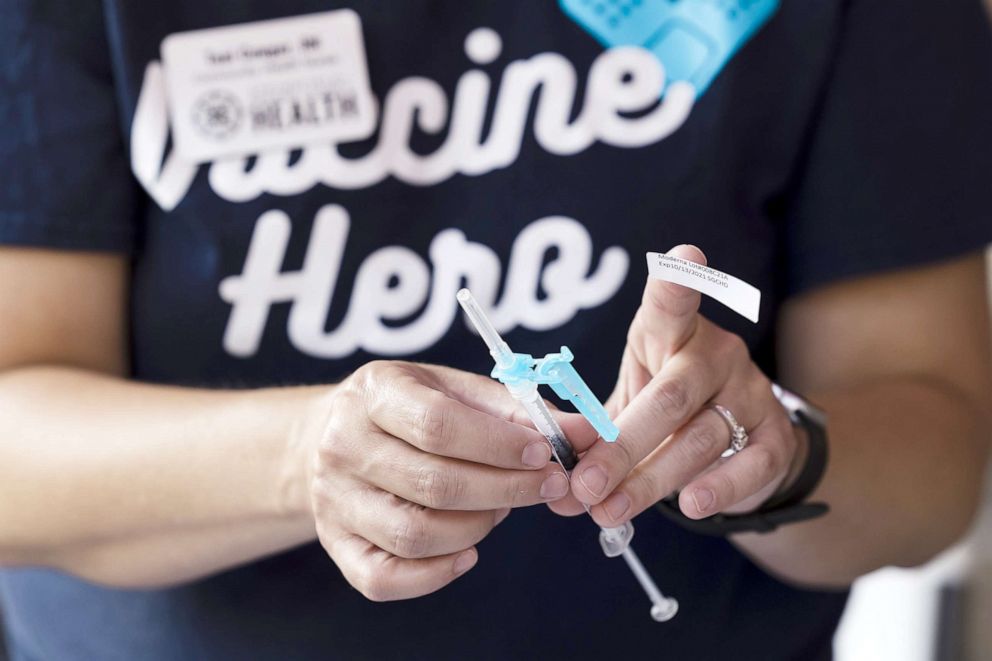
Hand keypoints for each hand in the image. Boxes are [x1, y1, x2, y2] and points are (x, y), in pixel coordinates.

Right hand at [308, 361, 595, 600]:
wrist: (330, 435)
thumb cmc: (407, 408)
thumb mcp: (453, 388)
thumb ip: (516, 410)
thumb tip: (584, 432)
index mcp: (374, 394)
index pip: (438, 425)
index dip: (499, 445)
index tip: (545, 452)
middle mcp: (344, 446)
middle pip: (433, 483)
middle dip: (505, 489)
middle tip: (547, 485)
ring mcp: (335, 500)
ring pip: (414, 534)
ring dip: (477, 527)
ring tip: (501, 509)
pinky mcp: (337, 544)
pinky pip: (384, 578)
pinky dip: (434, 575)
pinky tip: (468, 553)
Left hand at [550, 245, 800, 527]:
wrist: (738, 440)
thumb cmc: (665, 410)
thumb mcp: (625, 406)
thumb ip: (592, 439)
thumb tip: (556, 487)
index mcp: (669, 332)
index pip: (671, 302)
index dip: (676, 283)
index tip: (683, 259)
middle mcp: (714, 353)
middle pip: (669, 397)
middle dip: (621, 446)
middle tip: (584, 484)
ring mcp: (748, 391)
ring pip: (700, 438)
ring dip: (650, 480)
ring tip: (607, 510)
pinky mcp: (775, 433)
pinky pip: (750, 463)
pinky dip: (717, 487)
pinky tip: (689, 506)